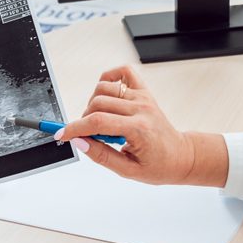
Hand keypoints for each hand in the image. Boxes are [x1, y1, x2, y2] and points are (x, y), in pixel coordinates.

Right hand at [57, 65, 227, 186]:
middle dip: (84, 120)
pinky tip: (105, 94)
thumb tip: (79, 142)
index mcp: (138, 129)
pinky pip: (122, 73)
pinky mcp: (144, 92)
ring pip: (104, 89)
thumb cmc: (158, 165)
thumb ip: (101, 155)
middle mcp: (140, 108)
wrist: (180, 156)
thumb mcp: (127, 170)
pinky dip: (108, 78)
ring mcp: (142, 97)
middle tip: (89, 135)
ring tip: (101, 121)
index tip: (62, 134)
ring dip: (93, 103)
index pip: (97, 122)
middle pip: (97, 103)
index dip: (74, 128)